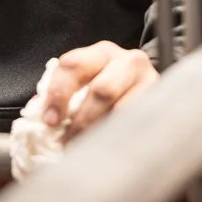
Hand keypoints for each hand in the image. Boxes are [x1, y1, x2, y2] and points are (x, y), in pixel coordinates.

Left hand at [40, 39, 158, 140]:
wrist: (152, 88)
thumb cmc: (110, 86)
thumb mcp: (87, 82)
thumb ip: (65, 94)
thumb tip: (39, 118)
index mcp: (101, 52)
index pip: (74, 65)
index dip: (58, 94)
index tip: (49, 120)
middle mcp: (128, 61)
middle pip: (101, 90)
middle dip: (80, 120)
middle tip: (66, 141)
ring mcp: (149, 81)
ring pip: (123, 110)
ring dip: (101, 134)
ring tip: (86, 149)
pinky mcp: (162, 103)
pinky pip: (139, 124)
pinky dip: (120, 138)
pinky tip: (109, 148)